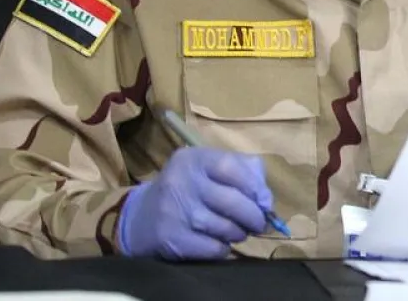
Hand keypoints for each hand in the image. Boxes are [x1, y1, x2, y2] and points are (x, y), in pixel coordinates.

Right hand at [119, 146, 272, 259]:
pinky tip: (219, 244)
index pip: (231, 167)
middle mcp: (181, 182)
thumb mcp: (208, 170)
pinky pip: (212, 248)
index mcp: (193, 159)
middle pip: (233, 201)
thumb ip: (243, 173)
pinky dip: (222, 248)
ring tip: (237, 232)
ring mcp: (174, 211)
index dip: (255, 187)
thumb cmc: (187, 190)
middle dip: (253, 216)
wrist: (140, 218)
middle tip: (258, 224)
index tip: (264, 202)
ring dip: (239, 233)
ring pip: (225, 227)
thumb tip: (267, 200)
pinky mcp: (170, 238)